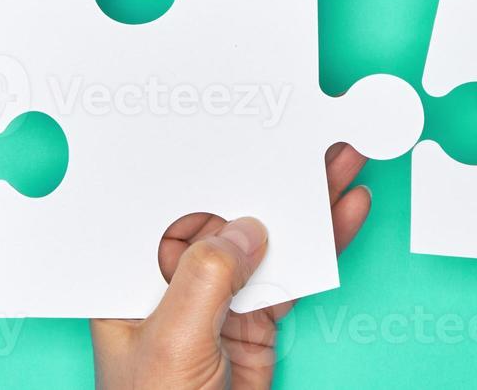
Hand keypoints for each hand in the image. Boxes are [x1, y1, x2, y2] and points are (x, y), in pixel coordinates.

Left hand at [90, 143, 371, 389]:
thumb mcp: (171, 343)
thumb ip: (207, 280)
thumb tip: (246, 230)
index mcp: (133, 274)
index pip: (167, 203)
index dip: (204, 163)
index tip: (240, 132)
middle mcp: (176, 277)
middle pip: (227, 211)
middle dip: (268, 173)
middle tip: (309, 136)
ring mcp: (220, 296)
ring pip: (268, 236)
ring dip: (306, 201)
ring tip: (341, 159)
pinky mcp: (256, 317)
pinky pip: (294, 270)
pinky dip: (323, 243)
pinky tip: (344, 214)